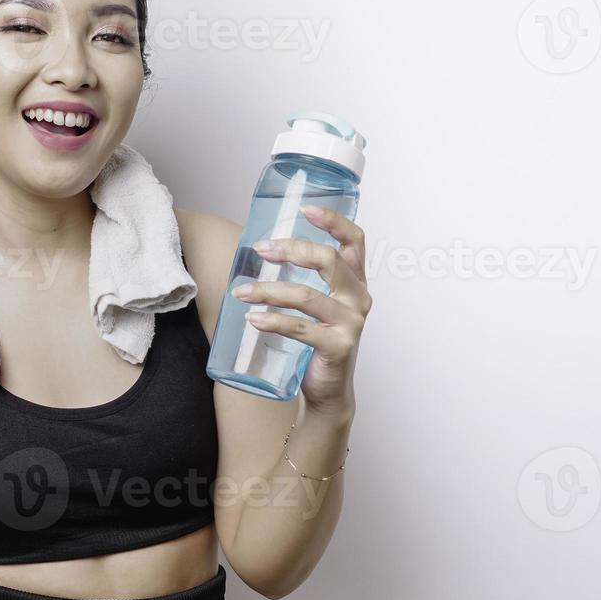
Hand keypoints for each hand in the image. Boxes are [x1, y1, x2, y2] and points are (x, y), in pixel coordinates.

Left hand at [230, 204, 370, 417]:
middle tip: (261, 250)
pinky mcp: (338, 346)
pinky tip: (253, 319)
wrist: (327, 390)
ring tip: (242, 292)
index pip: (355, 241)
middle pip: (328, 260)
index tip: (306, 208)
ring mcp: (351, 323)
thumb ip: (303, 278)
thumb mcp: (317, 305)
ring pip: (306, 295)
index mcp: (355, 282)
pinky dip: (273, 321)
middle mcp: (359, 298)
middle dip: (291, 250)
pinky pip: (300, 328)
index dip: (333, 221)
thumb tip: (261, 251)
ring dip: (269, 290)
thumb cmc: (317, 342)